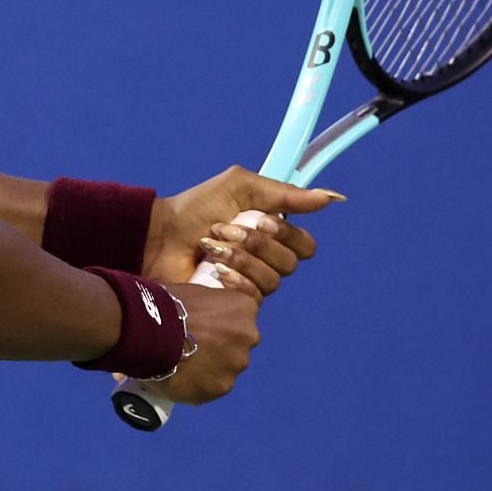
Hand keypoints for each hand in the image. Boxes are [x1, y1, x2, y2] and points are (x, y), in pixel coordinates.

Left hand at [143, 166, 338, 295]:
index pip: (304, 245)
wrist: (159, 236)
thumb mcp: (240, 188)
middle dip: (259, 244)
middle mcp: (265, 260)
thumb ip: (286, 194)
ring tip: (212, 247)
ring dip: (242, 259)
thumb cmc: (195, 209)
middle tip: (228, 230)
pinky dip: (237, 280)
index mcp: (271, 233)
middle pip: (291, 263)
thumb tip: (332, 197)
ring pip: (274, 281)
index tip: (261, 220)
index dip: (287, 235)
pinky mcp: (234, 302)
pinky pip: (255, 297)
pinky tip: (215, 270)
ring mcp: (250, 283)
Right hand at [149, 282, 260, 405]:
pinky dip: (197, 385)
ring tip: (181, 365)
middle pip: (236, 345)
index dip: (218, 323)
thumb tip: (198, 315)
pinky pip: (210, 387)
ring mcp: (236, 364)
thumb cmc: (166, 303)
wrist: (150, 331)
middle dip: (219, 347)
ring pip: (225, 368)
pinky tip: (178, 379)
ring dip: (209, 368)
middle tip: (191, 347)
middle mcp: (249, 337)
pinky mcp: (221, 388)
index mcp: (244, 308)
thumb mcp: (192, 292)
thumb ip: (205, 307)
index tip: (201, 327)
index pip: (239, 318)